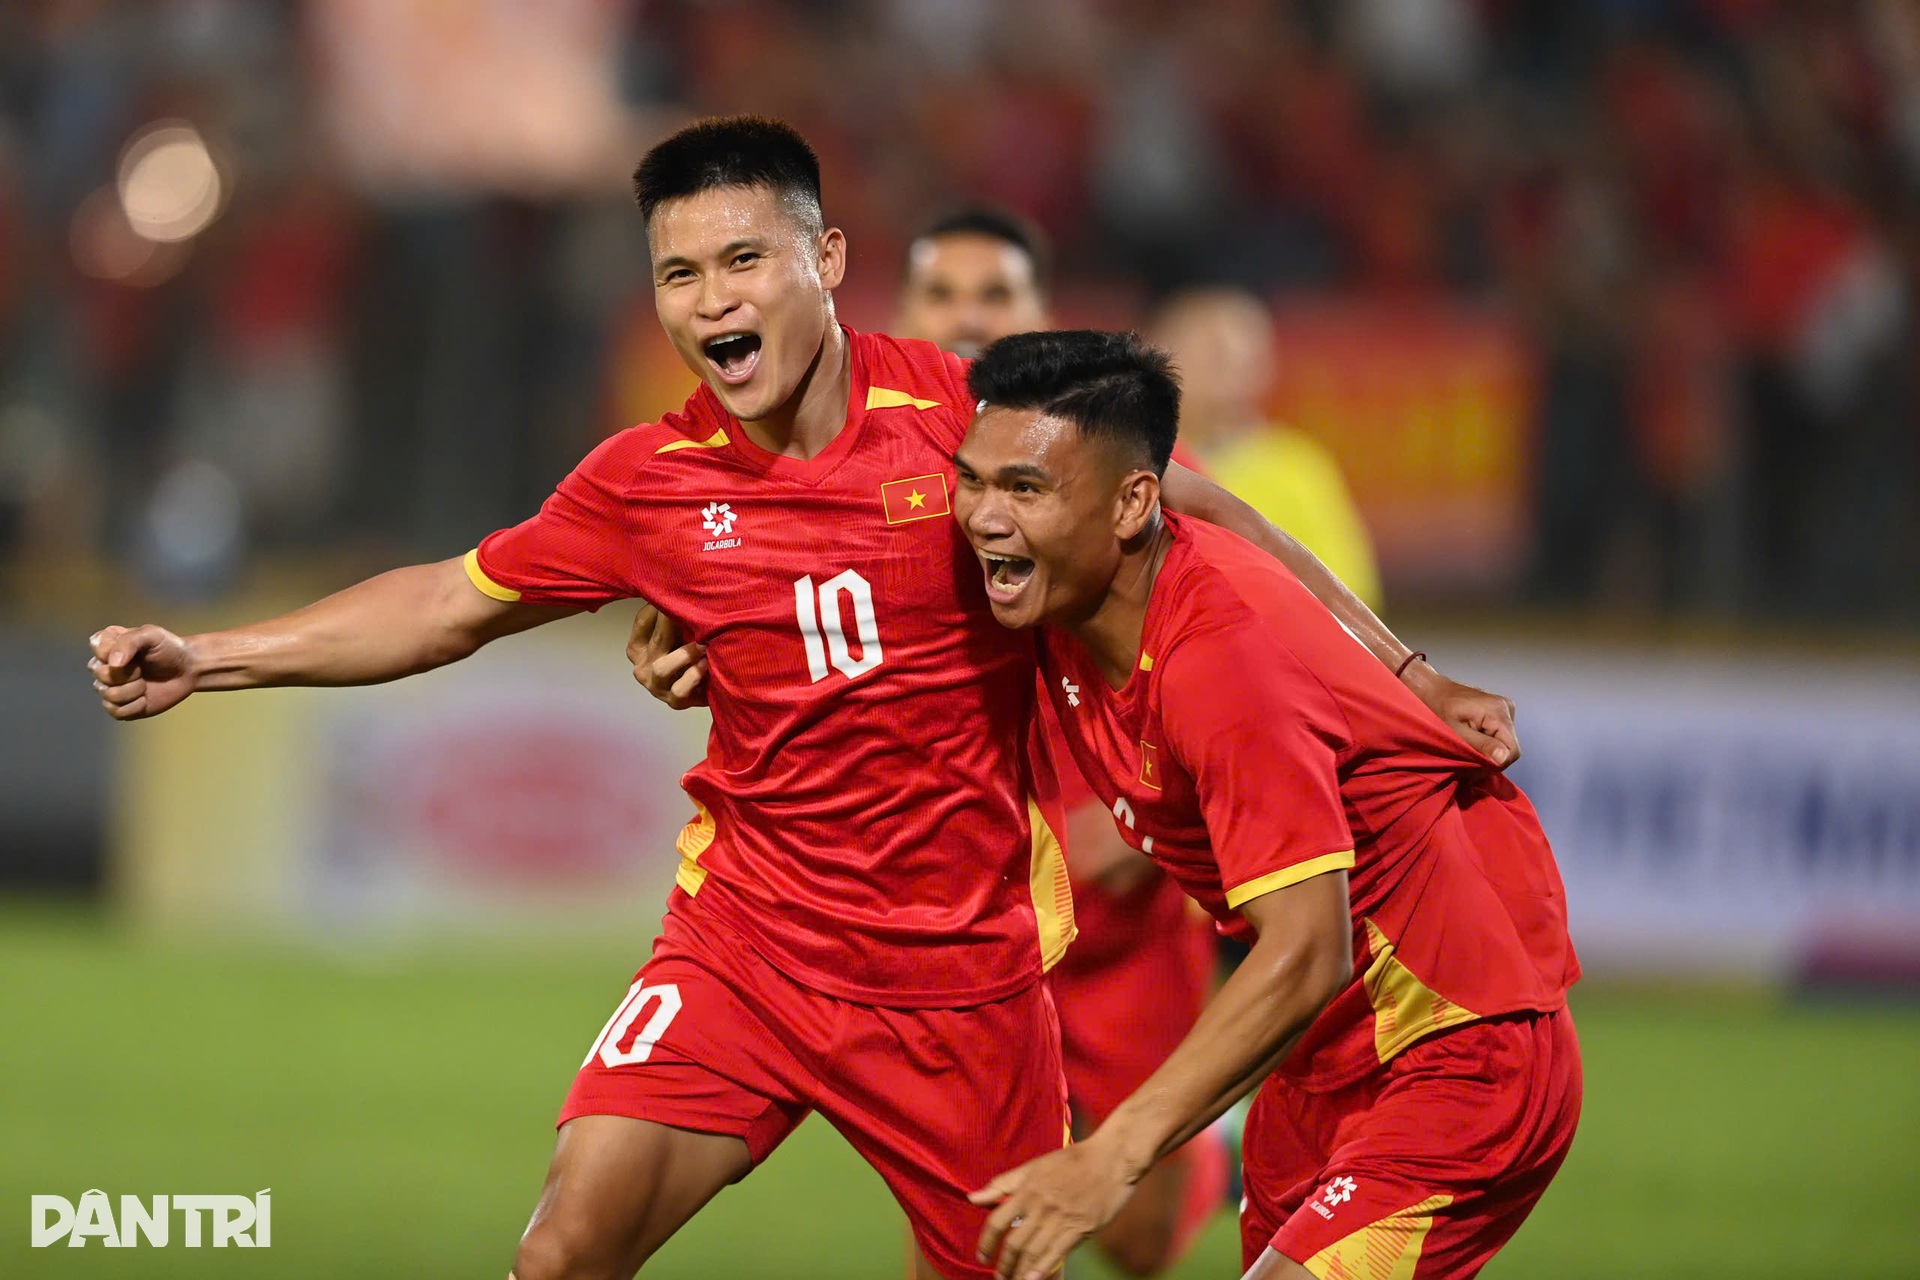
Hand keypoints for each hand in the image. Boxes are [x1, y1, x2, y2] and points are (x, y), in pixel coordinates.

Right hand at [88, 625, 196, 719]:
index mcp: (106, 643)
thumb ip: (128, 642)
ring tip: (146, 683)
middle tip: (143, 669)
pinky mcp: (118, 706)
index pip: (97, 649)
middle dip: (129, 674)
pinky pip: (116, 711)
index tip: (137, 652)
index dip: (118, 653)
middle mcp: (103, 665)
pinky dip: (135, 706)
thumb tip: (112, 664)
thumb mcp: (151, 635)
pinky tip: (145, 698)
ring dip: (135, 690)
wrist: (187, 670)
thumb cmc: (168, 648)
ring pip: (109, 694)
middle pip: (102, 674)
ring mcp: (109, 687)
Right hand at [626, 601, 707, 709]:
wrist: (706, 688)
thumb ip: (671, 615)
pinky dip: (693, 675)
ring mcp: (656, 686)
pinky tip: (706, 664)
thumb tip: (676, 583)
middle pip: (657, 639)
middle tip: (696, 609)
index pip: (642, 621)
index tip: (679, 593)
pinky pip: (680, 689)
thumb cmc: (688, 653)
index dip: (661, 606)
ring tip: (704, 645)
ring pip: (663, 668)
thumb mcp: (676, 633)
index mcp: (636, 648)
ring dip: (685, 654)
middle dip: (677, 623)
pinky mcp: (674, 702)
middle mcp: (642, 667)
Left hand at [971, 1140, 1137, 1279]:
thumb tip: (972, 1197)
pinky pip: (1058, 1253)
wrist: (1112, 1158)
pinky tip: (1033, 1278)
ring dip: (1020, 1271)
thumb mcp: (1034, 1166)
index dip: (986, 1242)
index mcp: (1028, 1189)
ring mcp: (1062, 1217)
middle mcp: (1042, 1205)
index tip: (982, 1255)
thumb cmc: (1073, 1160)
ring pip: (1034, 1252)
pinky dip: (1043, 1269)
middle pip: (1015, 1243)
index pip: (998, 1221)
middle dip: (1004, 1264)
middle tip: (1000, 1276)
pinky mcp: (1082, 1227)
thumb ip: (1003, 1183)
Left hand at [1403, 661, 1520, 767]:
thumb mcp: (1456, 732)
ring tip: (1468, 743)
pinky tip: (1473, 736)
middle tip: (1468, 755)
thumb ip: (1481, 745)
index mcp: (1498, 712)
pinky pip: (1501, 733)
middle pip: (1509, 746)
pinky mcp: (1501, 710)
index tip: (1476, 763)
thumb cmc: (1439, 710)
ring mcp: (1505, 707)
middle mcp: (1507, 708)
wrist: (1435, 691)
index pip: (1513, 750)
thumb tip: (1503, 758)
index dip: (1496, 763)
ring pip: (1505, 741)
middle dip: (1490, 756)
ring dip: (1488, 748)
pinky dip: (1488, 740)